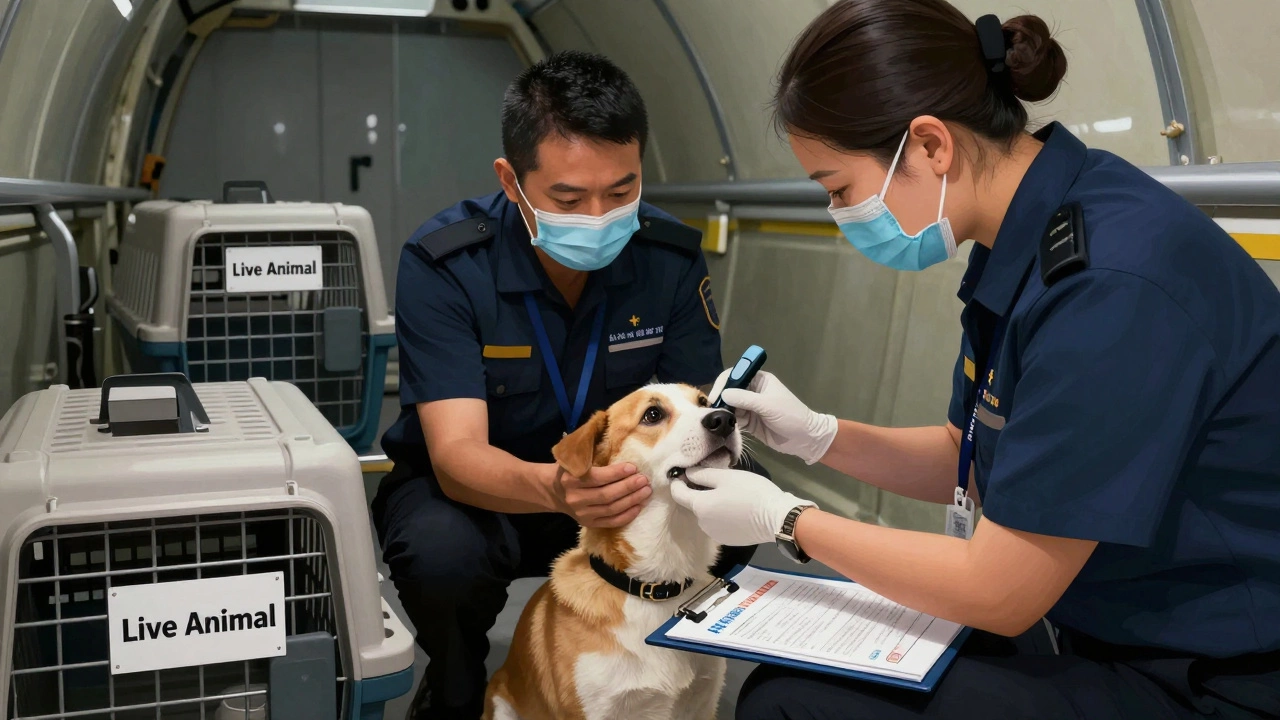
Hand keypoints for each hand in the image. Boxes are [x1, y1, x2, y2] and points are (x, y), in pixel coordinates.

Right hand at [551, 462, 651, 527]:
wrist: (554, 491)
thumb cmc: (571, 470)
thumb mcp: (575, 459)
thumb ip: (591, 455)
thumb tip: (621, 448)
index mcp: (570, 479)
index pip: (596, 478)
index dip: (616, 474)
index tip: (632, 468)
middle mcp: (574, 498)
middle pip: (606, 495)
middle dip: (628, 487)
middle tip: (644, 480)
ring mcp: (581, 514)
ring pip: (611, 509)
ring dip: (631, 501)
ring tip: (646, 491)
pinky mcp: (588, 524)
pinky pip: (611, 522)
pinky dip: (627, 515)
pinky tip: (638, 506)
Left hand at [669, 467, 815, 545]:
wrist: (776, 518)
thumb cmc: (750, 492)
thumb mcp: (725, 476)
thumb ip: (702, 474)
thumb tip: (687, 473)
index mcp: (699, 507)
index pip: (678, 494)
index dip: (678, 482)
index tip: (684, 472)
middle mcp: (702, 524)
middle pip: (694, 504)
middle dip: (699, 491)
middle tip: (715, 478)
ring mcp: (715, 534)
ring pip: (707, 514)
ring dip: (712, 504)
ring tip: (728, 493)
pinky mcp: (728, 540)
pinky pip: (718, 524)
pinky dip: (722, 514)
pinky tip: (736, 507)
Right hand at [709, 369, 837, 464]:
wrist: (804, 438)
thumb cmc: (791, 416)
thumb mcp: (768, 405)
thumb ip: (745, 399)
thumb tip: (724, 394)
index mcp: (759, 380)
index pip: (736, 375)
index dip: (724, 383)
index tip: (716, 395)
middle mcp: (753, 391)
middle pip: (730, 391)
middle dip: (721, 399)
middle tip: (712, 410)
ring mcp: (750, 407)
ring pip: (730, 406)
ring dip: (723, 412)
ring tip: (717, 420)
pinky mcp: (749, 422)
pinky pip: (734, 419)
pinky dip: (728, 422)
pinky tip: (723, 426)